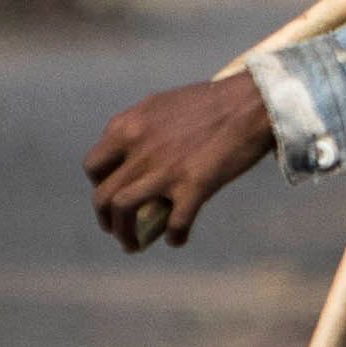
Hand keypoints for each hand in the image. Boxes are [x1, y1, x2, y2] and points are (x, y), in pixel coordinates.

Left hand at [87, 72, 276, 249]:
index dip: (99, 185)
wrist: (252, 103)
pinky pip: (175, 223)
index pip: (93, 165)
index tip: (111, 194)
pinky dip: (174, 236)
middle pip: (103, 196)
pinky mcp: (194, 185)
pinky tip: (177, 239)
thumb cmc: (211, 102)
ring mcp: (165, 169)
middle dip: (106, 219)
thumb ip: (138, 129)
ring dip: (125, 234)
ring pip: (124, 211)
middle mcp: (139, 149)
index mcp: (128, 127)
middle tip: (115, 229)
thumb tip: (128, 155)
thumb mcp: (161, 105)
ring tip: (133, 244)